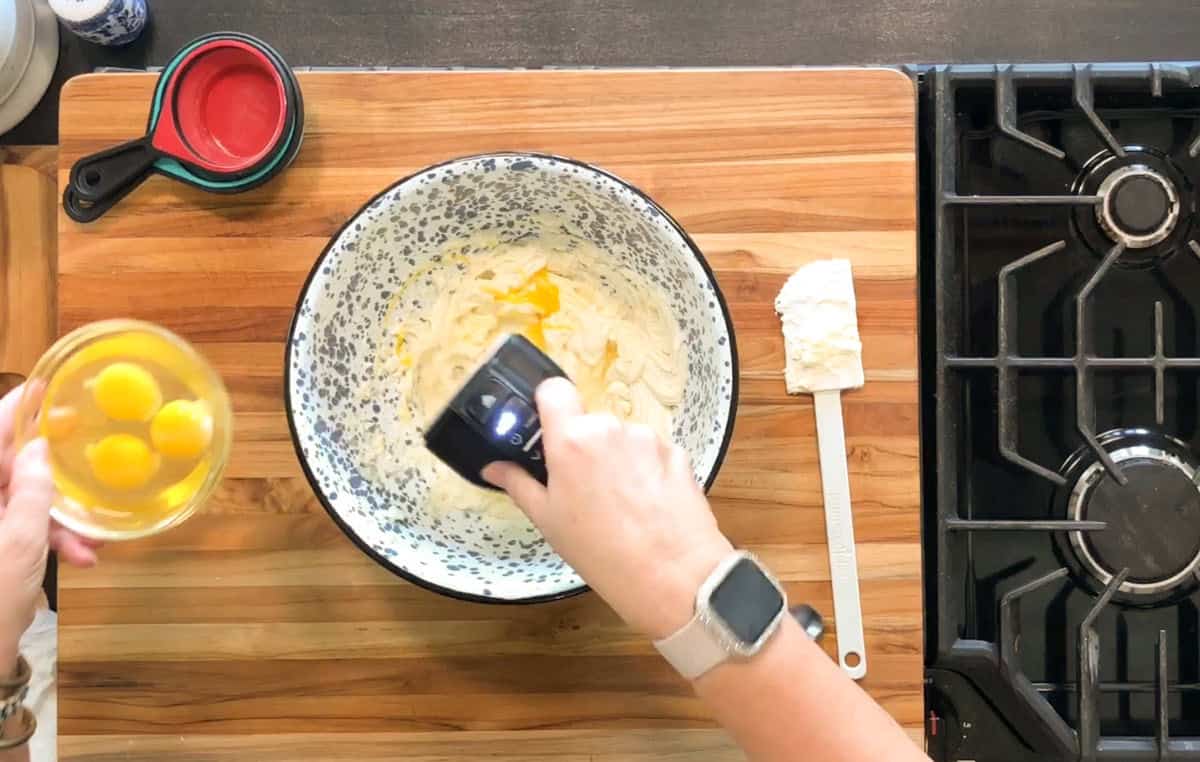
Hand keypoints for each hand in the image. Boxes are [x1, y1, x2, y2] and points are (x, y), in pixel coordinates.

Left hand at [0, 385, 98, 672]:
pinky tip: (76, 557)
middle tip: (88, 475)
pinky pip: (16, 526)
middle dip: (51, 481)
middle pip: (8, 469)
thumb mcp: (21, 541)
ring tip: (87, 545)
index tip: (46, 385)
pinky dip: (44, 538)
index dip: (17, 407)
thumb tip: (41, 450)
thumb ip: (34, 490)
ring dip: (56, 519)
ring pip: (17, 502)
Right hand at [483, 377, 732, 638]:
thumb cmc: (599, 552)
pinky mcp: (677, 452)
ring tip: (620, 504)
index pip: (553, 389)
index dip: (547, 403)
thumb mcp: (548, 520)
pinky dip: (646, 470)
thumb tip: (493, 467)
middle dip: (584, 446)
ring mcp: (648, 438)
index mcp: (571, 439)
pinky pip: (651, 453)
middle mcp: (610, 428)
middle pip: (590, 422)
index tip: (547, 427)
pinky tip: (647, 505)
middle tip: (583, 487)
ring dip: (617, 459)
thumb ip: (519, 484)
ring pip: (622, 438)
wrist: (673, 576)